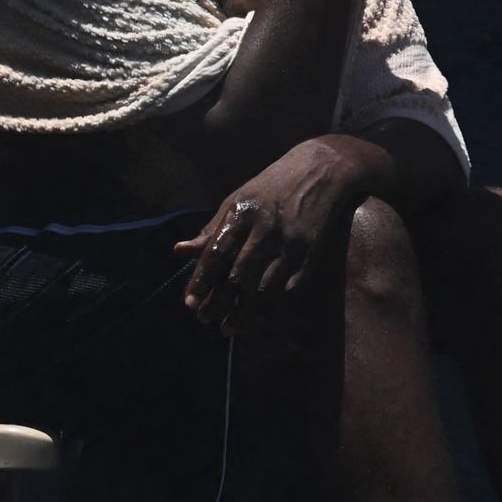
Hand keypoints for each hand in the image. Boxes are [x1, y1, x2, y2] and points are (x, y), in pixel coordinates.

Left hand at [176, 137, 375, 335]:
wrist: (322, 172)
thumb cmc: (272, 186)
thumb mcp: (238, 199)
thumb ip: (212, 229)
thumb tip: (180, 251)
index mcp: (243, 213)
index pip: (216, 253)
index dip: (201, 280)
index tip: (190, 303)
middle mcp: (266, 230)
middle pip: (238, 276)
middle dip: (220, 303)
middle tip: (205, 320)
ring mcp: (290, 245)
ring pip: (264, 289)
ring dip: (244, 313)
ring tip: (228, 328)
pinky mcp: (310, 256)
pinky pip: (288, 290)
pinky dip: (272, 308)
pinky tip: (258, 319)